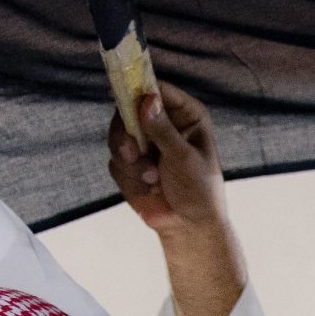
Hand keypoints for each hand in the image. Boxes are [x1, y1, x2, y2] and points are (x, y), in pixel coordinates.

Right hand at [110, 83, 248, 315]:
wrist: (188, 227)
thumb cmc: (199, 190)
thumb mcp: (183, 157)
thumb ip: (162, 129)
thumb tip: (146, 99)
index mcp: (185, 115)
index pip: (156, 90)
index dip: (137, 88)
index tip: (121, 90)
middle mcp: (162, 123)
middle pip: (127, 109)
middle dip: (127, 134)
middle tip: (134, 151)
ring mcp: (144, 143)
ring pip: (117, 136)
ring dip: (131, 161)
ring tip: (151, 178)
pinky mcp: (130, 163)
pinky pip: (115, 162)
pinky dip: (129, 178)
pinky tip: (149, 188)